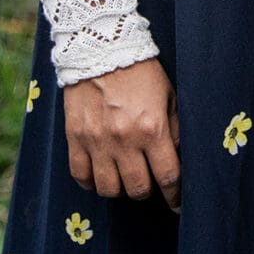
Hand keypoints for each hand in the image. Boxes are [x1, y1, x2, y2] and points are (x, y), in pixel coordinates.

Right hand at [64, 58, 180, 205]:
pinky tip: (101, 174)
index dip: (176, 195)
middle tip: (150, 184)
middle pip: (137, 189)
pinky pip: (81, 176)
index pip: (168, 176)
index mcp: (152, 128)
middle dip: (148, 192)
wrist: (101, 48)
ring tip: (126, 177)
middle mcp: (124, 140)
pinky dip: (91, 182)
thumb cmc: (141, 71)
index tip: (178, 204)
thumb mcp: (169, 96)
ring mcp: (97, 141)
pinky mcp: (74, 138)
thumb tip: (178, 158)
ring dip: (120, 189)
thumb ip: (174, 129)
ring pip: (108, 189)